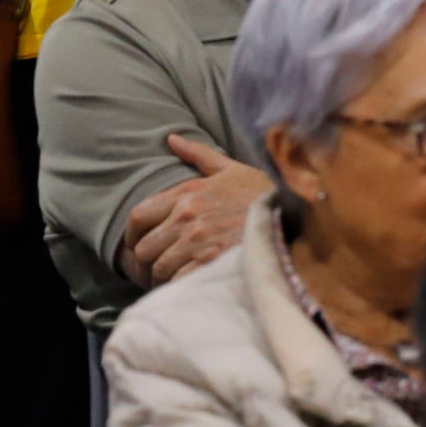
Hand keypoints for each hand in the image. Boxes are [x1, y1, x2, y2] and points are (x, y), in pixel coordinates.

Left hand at [118, 136, 272, 287]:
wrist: (292, 220)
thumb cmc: (261, 195)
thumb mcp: (231, 169)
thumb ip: (198, 154)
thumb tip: (172, 138)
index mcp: (186, 195)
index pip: (138, 216)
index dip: (133, 235)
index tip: (138, 243)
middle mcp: (186, 220)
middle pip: (144, 249)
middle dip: (150, 260)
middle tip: (159, 266)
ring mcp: (197, 245)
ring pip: (159, 269)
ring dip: (164, 277)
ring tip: (175, 279)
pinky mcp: (211, 267)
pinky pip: (179, 283)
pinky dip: (181, 288)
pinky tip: (190, 287)